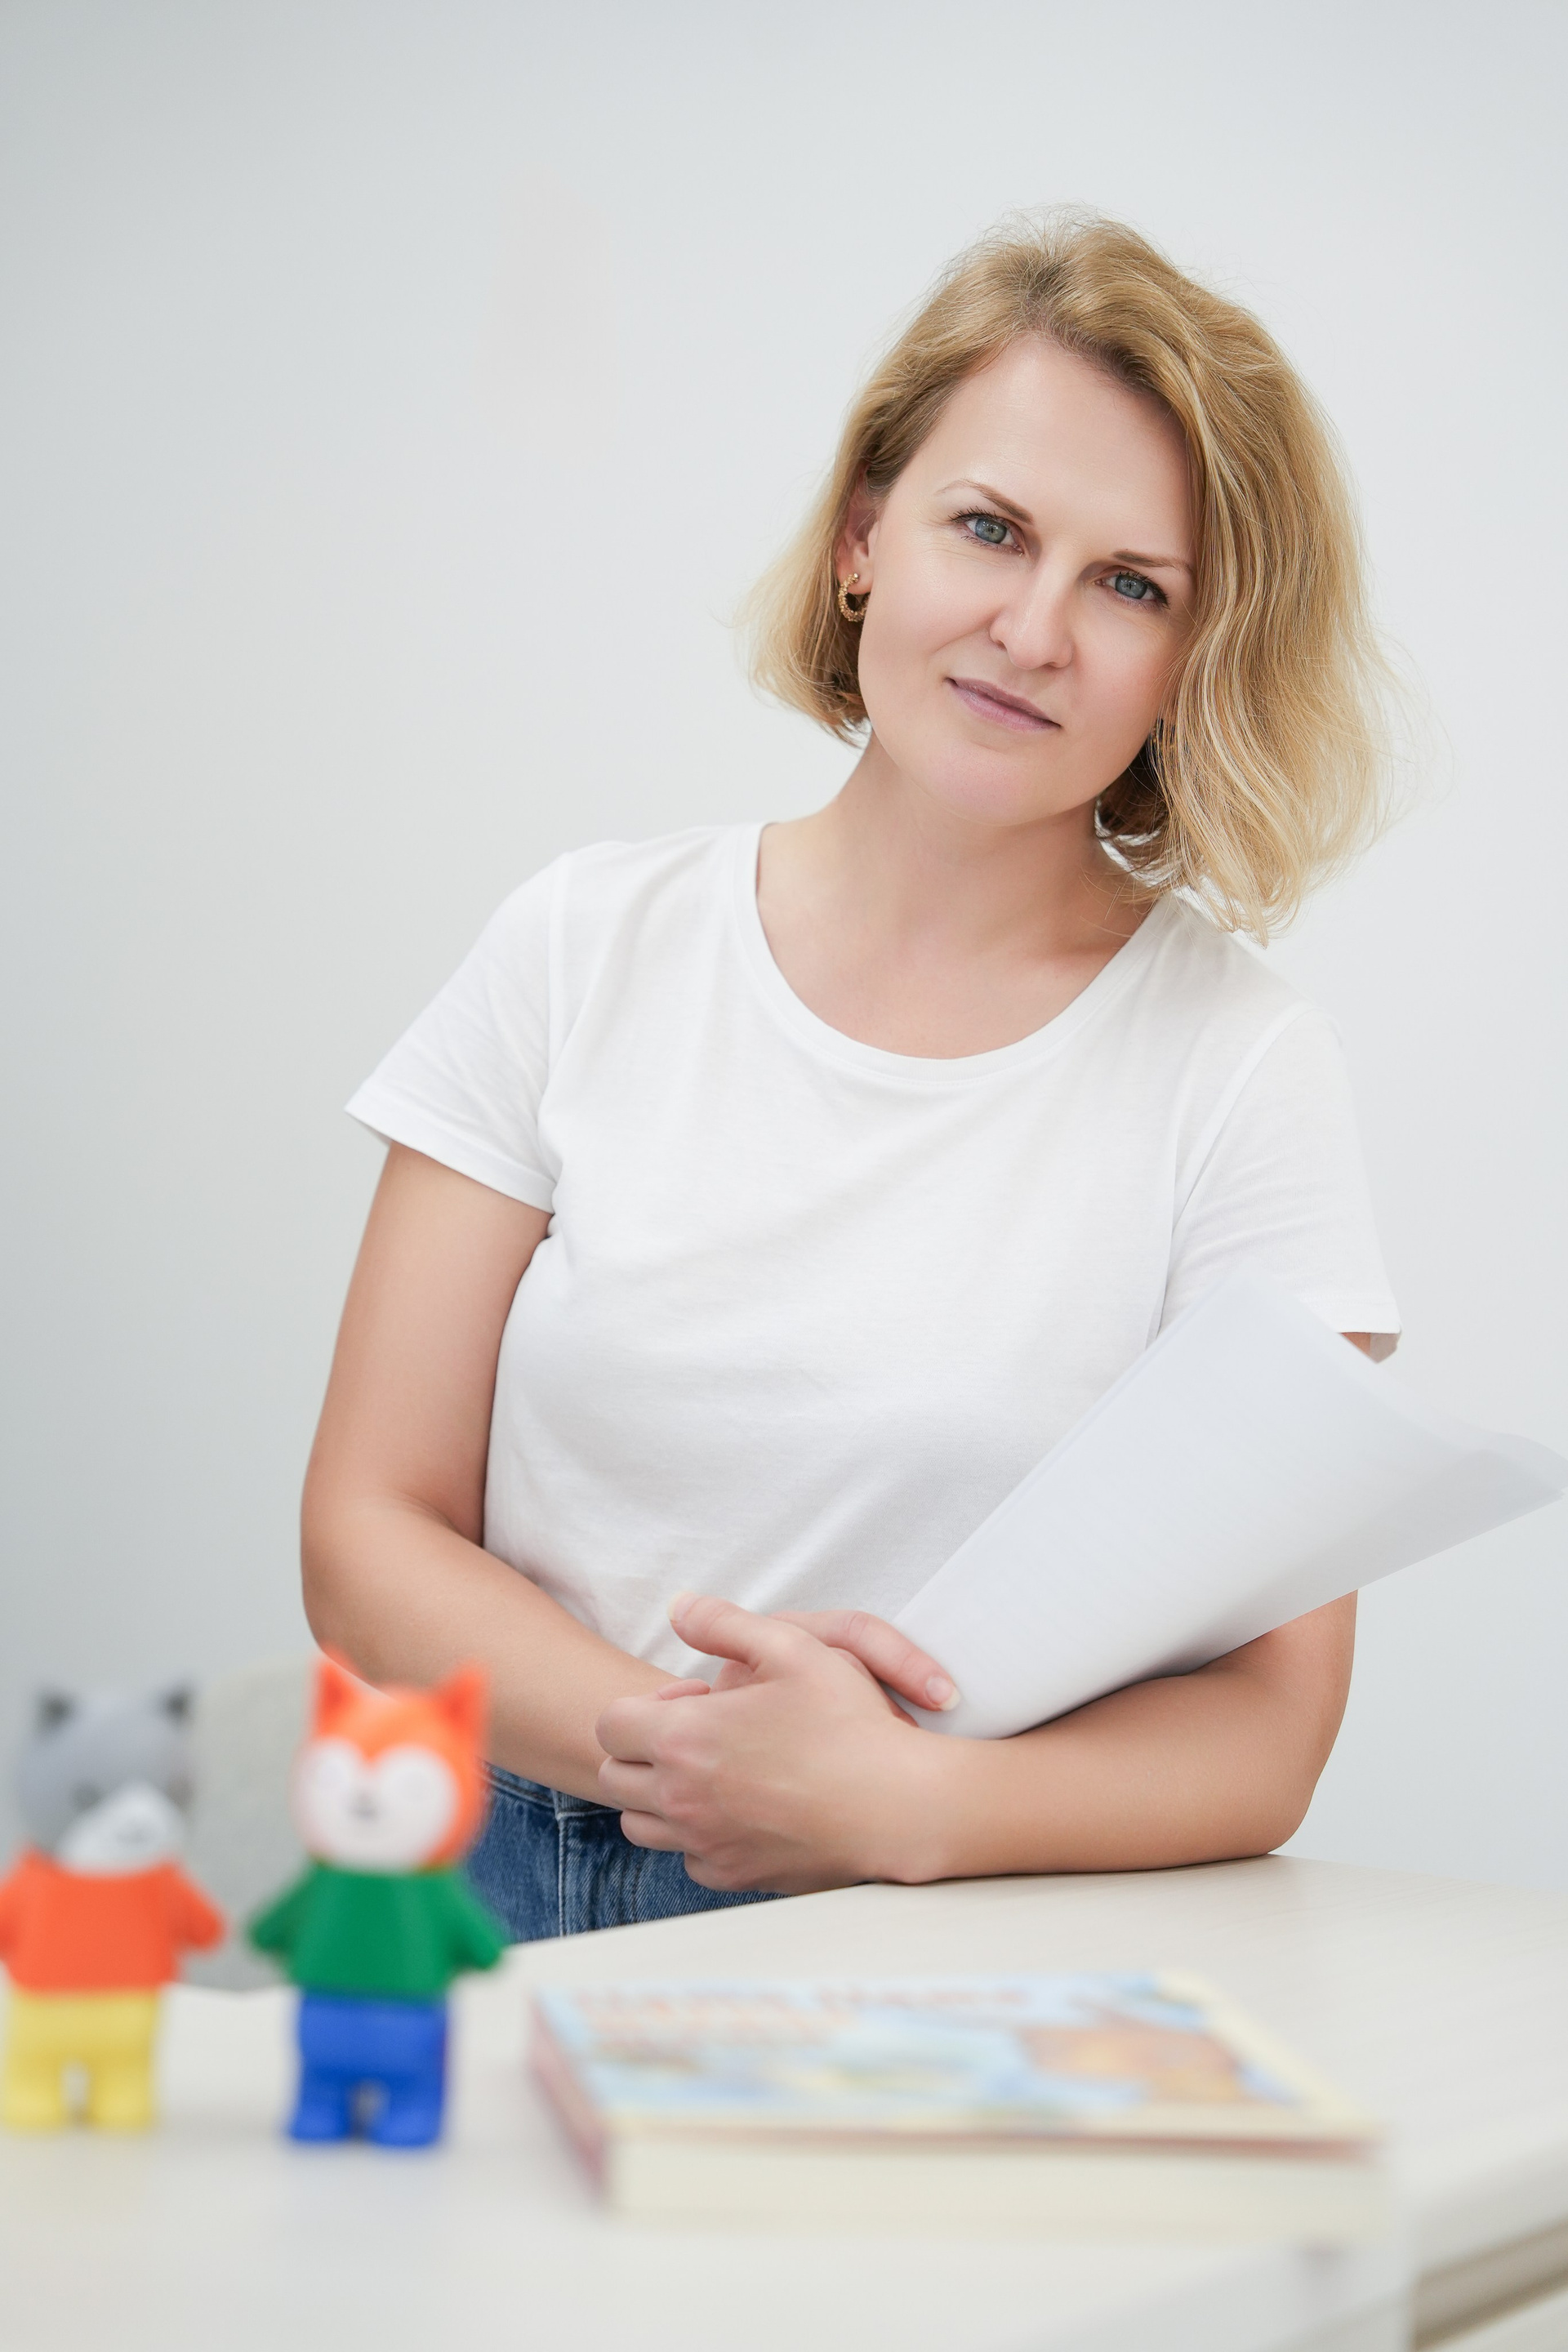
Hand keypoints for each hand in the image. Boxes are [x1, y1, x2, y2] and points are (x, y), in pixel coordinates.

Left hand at [594, 1594, 952, 1894]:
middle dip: (641, 1752)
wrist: (897, 1806)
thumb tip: (679, 1607)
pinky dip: (698, 1837)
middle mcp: (681, 1798)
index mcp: (683, 1739)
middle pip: (615, 1777)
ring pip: (640, 1825)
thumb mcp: (793, 1646)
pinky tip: (741, 1812)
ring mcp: (704, 1842)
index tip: (693, 1702)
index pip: (610, 1724)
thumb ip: (724, 1621)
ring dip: (660, 1797)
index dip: (644, 1707)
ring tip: (713, 1774)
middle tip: (699, 1736)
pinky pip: (688, 1858)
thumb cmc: (848, 1723)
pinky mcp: (733, 1875)